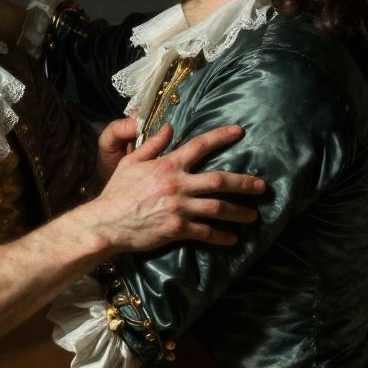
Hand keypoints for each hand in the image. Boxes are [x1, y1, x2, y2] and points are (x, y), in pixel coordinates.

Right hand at [91, 123, 263, 251]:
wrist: (106, 222)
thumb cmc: (116, 192)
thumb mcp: (131, 163)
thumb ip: (153, 145)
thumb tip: (168, 127)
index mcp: (168, 165)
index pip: (200, 146)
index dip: (221, 137)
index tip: (240, 132)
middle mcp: (178, 184)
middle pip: (220, 180)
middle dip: (244, 183)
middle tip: (261, 187)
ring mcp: (179, 207)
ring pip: (218, 208)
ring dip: (239, 212)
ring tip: (253, 216)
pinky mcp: (177, 228)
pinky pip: (206, 232)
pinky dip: (221, 236)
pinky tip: (232, 240)